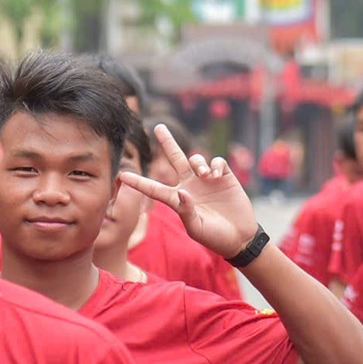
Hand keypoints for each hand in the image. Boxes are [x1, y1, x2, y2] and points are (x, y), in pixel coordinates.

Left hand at [119, 123, 257, 258]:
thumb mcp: (196, 228)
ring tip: (205, 174)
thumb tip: (182, 191)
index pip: (154, 188)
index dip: (139, 182)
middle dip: (168, 142)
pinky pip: (217, 162)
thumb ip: (186, 211)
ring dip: (199, 162)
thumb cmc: (214, 237)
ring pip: (196, 159)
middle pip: (175, 159)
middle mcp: (189, 186)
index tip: (122, 175)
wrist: (240, 237)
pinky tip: (217, 176)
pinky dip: (216, 165)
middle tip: (158, 126)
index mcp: (177, 200)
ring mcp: (207, 180)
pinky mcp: (224, 177)